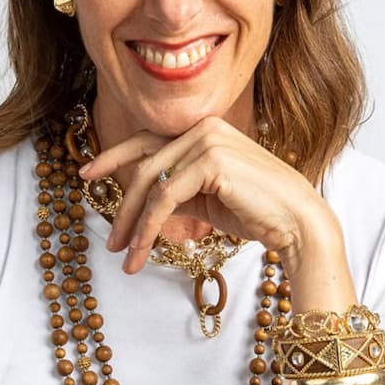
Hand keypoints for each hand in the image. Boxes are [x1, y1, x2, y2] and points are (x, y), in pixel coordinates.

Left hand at [79, 115, 337, 278]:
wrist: (297, 222)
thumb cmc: (256, 212)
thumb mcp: (207, 196)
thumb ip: (176, 189)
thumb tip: (141, 202)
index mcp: (203, 130)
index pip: (148, 141)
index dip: (114, 157)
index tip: (87, 174)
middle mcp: (203, 127)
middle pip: (144, 164)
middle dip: (121, 205)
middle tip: (111, 241)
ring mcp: (207, 140)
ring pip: (150, 184)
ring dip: (133, 225)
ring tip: (125, 257)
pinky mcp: (210, 160)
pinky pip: (164, 198)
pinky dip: (147, 227)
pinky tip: (141, 252)